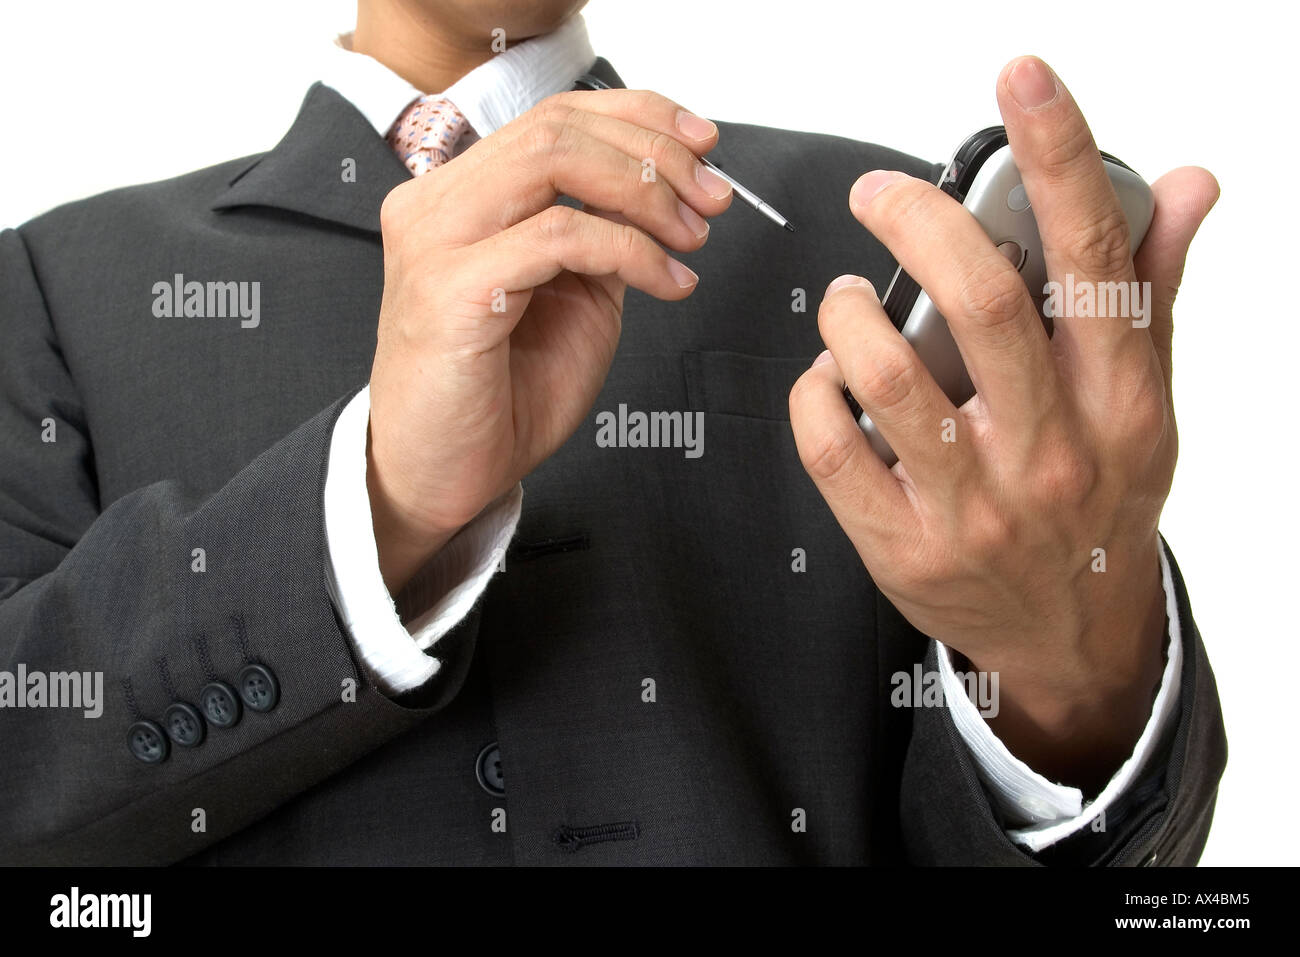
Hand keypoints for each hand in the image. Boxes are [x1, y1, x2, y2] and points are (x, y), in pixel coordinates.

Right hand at [368, 91, 732, 592]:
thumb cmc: (502, 396)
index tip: (704, 145)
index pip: (553, 117)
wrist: (446, 475)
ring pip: (555, 161)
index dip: (639, 116)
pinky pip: (560, 236)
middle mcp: (436, 204)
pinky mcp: (450, 286)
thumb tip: (665, 189)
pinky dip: (630, 252)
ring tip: (691, 239)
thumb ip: (603, 236)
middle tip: (713, 198)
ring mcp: (435, 239)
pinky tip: (668, 284)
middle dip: (655, 155)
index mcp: (462, 196)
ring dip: (646, 193)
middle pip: (559, 127)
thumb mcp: (574, 296)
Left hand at [789, 57, 1217, 789]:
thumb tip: (1185, 184)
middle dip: (919, 222)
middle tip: (881, 197)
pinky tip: (827, 376)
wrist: (1070, 630)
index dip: (1059, 157)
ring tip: (847, 298)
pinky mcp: (904, 545)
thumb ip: (1148, 292)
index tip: (1024, 80)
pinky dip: (814, 393)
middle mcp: (1051, 449)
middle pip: (982, 303)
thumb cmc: (1101, 501)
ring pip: (890, 375)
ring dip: (851, 315)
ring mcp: (974, 504)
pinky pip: (832, 448)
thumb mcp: (1143, 403)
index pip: (1094, 260)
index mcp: (1118, 400)